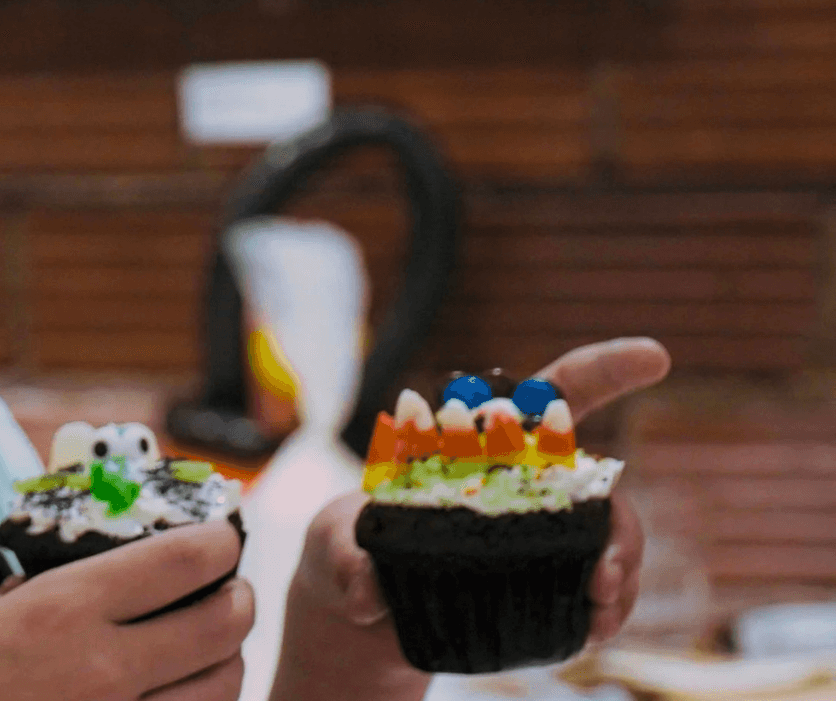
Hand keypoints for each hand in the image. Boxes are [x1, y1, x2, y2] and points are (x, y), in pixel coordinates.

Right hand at [0, 517, 251, 700]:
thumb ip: (28, 597)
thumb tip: (63, 587)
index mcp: (63, 609)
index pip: (182, 561)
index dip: (217, 541)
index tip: (219, 535)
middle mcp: (105, 669)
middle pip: (221, 624)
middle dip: (238, 597)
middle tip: (229, 587)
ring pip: (221, 689)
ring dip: (227, 661)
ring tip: (212, 647)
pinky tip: (177, 696)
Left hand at [268, 337, 670, 700]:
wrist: (356, 615)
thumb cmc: (344, 556)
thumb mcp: (329, 549)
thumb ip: (342, 558)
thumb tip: (366, 590)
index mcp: (475, 446)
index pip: (547, 395)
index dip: (602, 369)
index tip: (654, 355)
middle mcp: (519, 483)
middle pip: (594, 483)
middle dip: (617, 521)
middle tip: (605, 572)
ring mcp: (539, 533)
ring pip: (607, 536)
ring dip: (621, 569)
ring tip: (599, 608)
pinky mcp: (544, 581)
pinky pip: (598, 587)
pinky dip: (609, 608)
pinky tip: (594, 629)